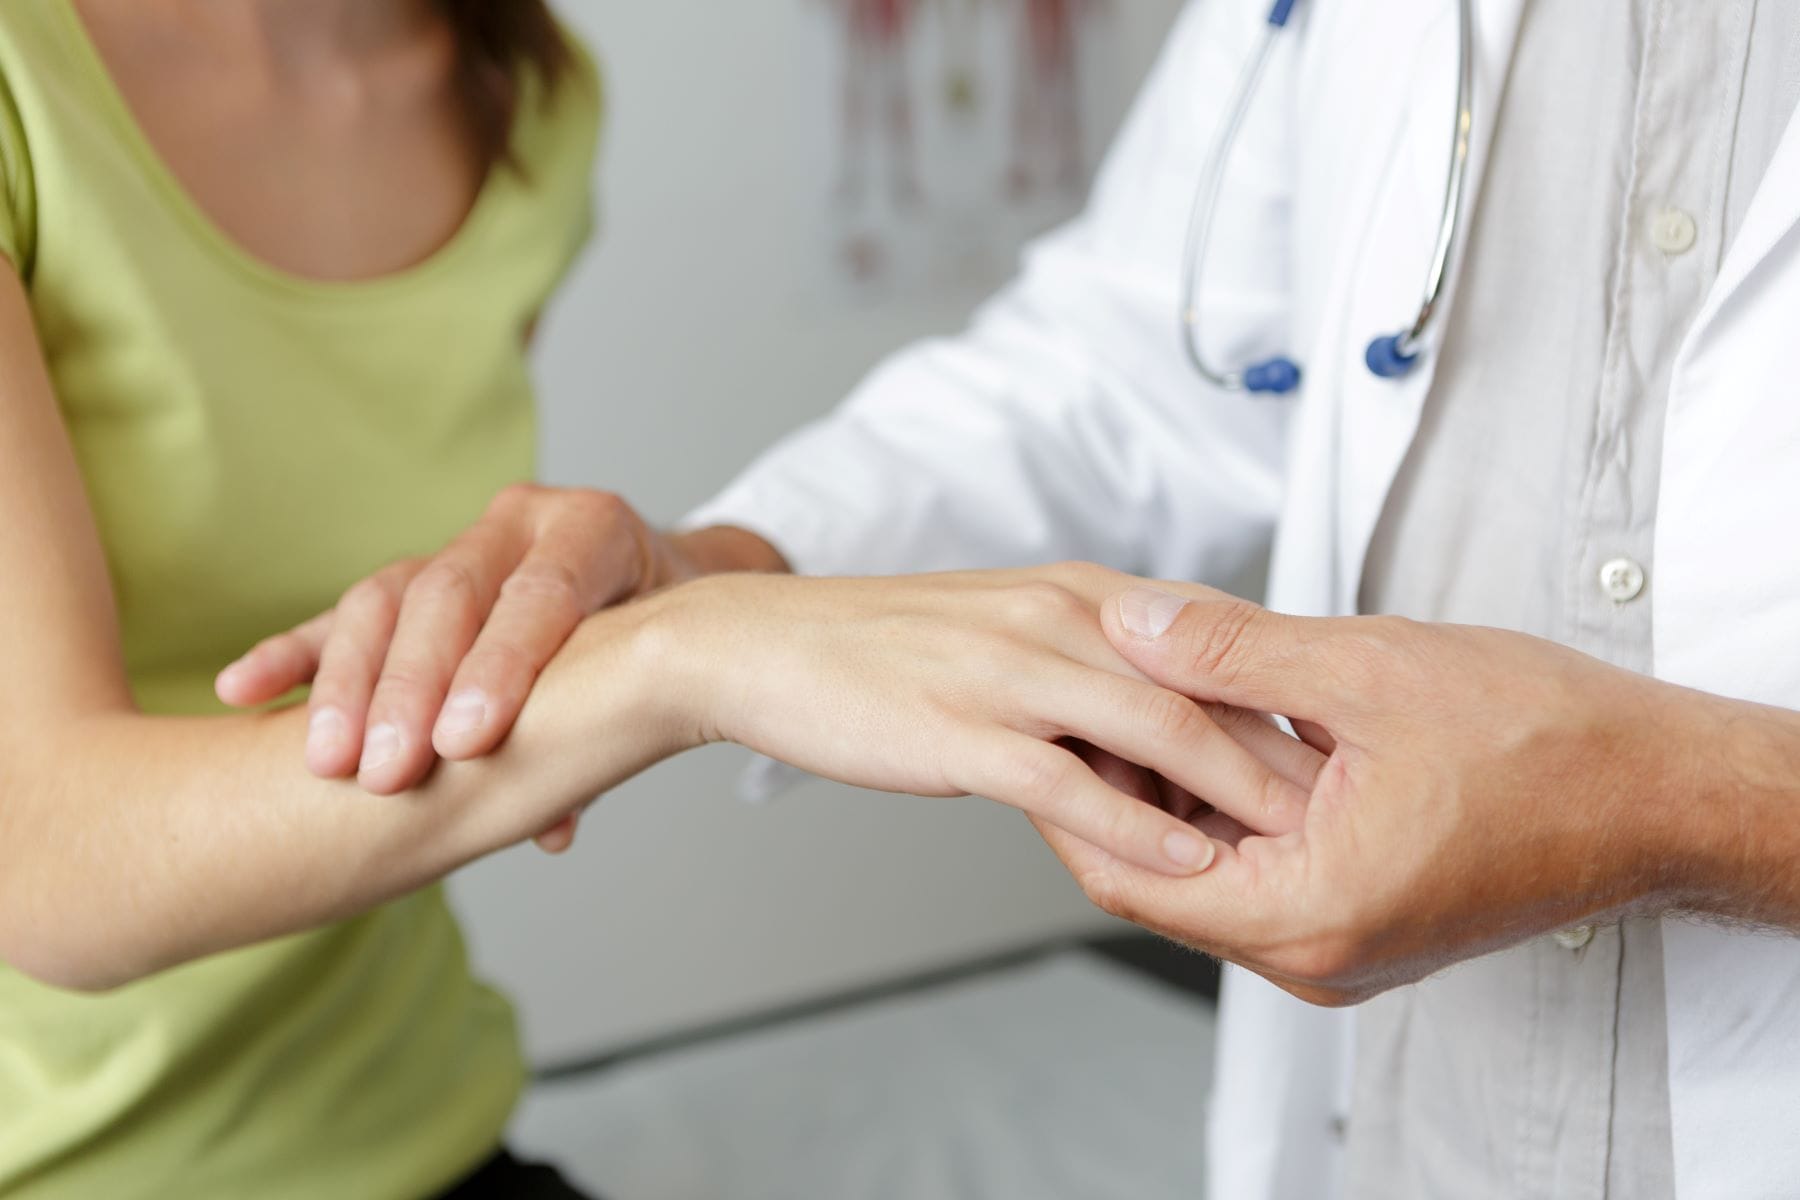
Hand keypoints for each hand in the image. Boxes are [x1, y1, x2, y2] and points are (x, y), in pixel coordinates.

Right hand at [214, 483, 784, 815]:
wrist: (655, 582)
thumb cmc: (662, 634)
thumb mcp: (661, 667)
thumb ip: (607, 732)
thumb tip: (554, 826)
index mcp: (592, 530)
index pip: (541, 596)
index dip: (503, 668)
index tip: (466, 743)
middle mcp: (519, 523)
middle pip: (450, 596)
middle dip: (413, 689)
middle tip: (387, 772)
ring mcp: (459, 543)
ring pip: (386, 600)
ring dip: (349, 684)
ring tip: (325, 760)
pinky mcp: (412, 575)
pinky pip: (346, 612)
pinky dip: (297, 651)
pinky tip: (244, 690)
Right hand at [643, 564, 1311, 876]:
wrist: (768, 646)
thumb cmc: (886, 648)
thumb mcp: (1005, 630)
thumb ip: (1086, 660)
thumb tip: (1156, 712)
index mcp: (1077, 593)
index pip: (1206, 641)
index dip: (1278, 697)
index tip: (1336, 749)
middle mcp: (1057, 618)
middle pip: (1201, 682)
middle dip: (1280, 745)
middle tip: (1350, 802)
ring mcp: (1010, 673)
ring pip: (1155, 729)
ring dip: (1232, 789)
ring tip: (1297, 841)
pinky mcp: (965, 732)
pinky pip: (1072, 785)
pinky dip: (1140, 827)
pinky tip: (1186, 865)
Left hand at [1035, 585, 1744, 1005]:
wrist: (1661, 792)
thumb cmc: (1551, 745)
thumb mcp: (1369, 669)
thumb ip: (1231, 651)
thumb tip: (1131, 624)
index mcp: (1308, 913)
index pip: (1126, 875)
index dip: (1071, 790)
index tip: (1047, 717)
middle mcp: (1317, 952)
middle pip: (1160, 877)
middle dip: (1119, 780)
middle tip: (1087, 690)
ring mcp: (1341, 942)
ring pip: (1210, 869)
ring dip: (1177, 785)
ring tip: (1151, 691)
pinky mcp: (1364, 916)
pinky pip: (1263, 867)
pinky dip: (1231, 802)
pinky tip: (1225, 722)